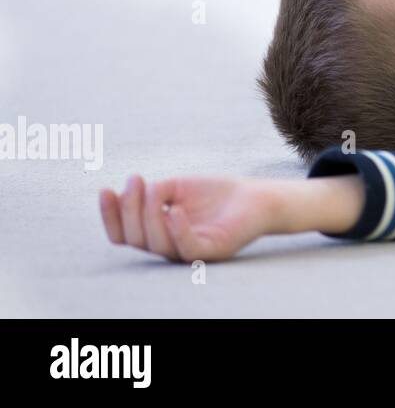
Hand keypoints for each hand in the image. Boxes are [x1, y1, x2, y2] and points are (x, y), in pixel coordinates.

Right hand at [100, 174, 277, 262]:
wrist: (254, 196)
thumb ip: (153, 192)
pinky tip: (175, 210)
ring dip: (150, 215)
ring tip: (155, 188)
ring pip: (157, 244)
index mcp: (155, 233)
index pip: (123, 234)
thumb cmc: (213, 193)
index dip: (110, 216)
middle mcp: (167, 246)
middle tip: (136, 180)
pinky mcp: (211, 251)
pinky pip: (187, 248)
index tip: (105, 189)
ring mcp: (188, 251)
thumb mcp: (176, 187)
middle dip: (130, 209)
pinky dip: (177, 230)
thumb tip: (133, 195)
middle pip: (135, 238)